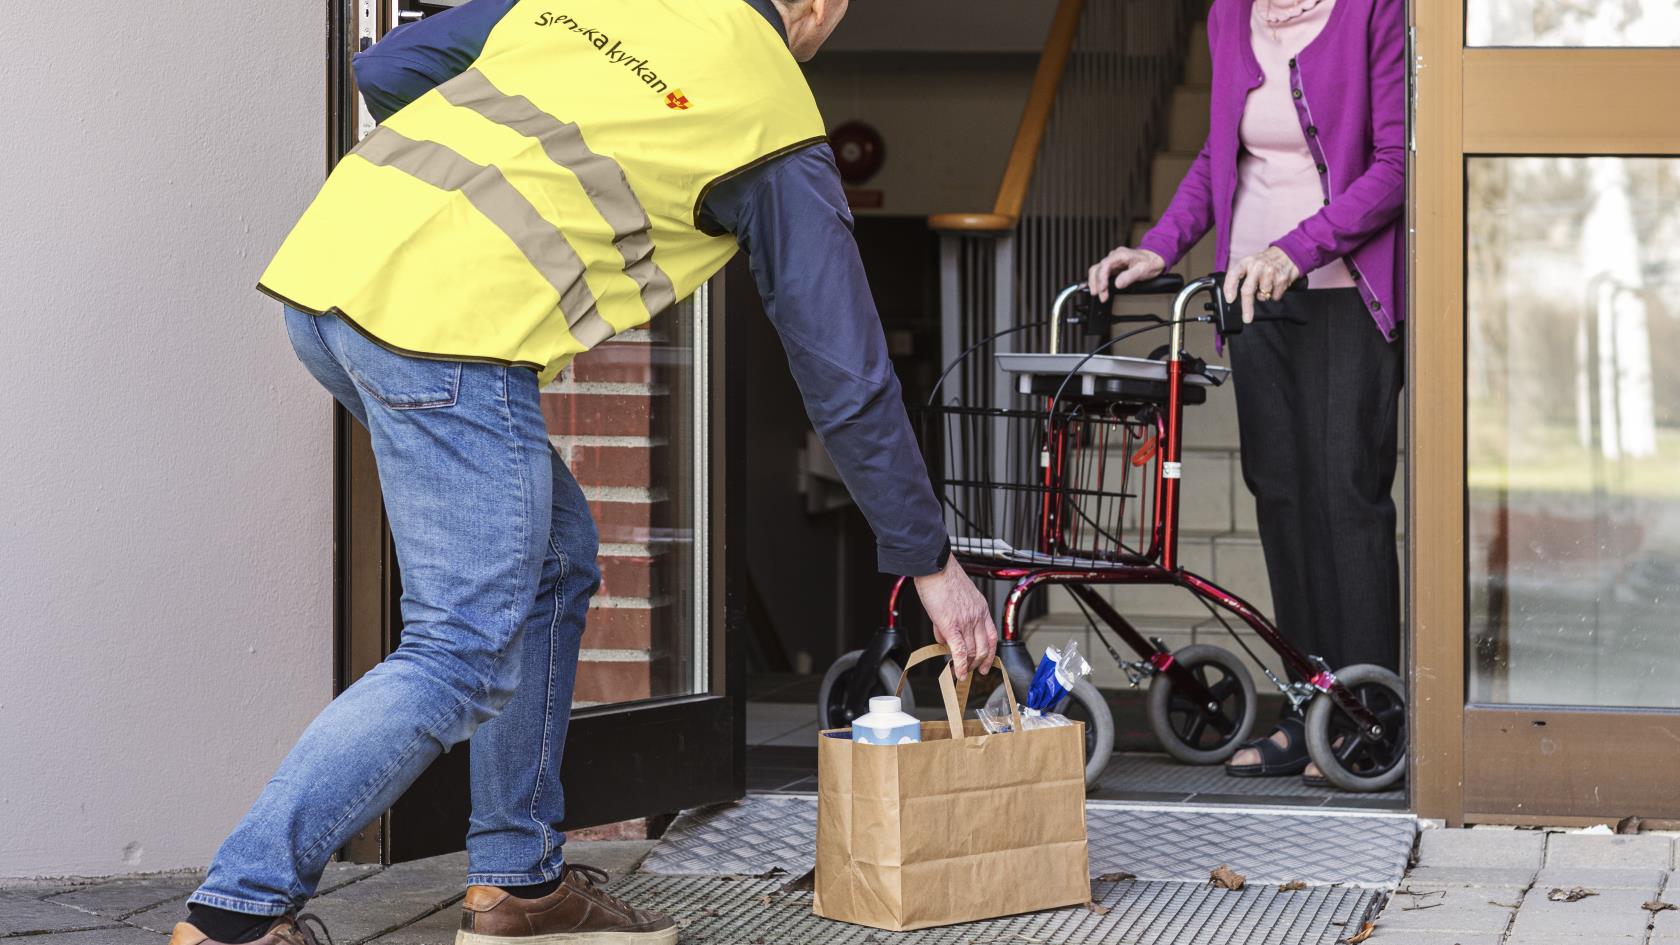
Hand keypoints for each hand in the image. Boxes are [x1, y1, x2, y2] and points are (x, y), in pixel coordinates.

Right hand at [913, 555, 996, 679]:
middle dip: (979, 664)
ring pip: (971, 652)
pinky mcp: (951, 625)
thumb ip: (955, 617)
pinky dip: (960, 665)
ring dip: (966, 666)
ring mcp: (966, 622)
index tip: (986, 663)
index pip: (992, 637)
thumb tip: (944, 637)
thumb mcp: (958, 597)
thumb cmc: (942, 577)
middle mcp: (977, 616)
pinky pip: (959, 651)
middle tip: (972, 672)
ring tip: (959, 672)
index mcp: (981, 608)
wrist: (935, 567)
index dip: (990, 654)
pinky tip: (958, 673)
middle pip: (983, 648)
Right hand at [1087, 246, 1165, 301]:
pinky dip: (1097, 282)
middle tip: (1101, 296)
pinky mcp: (1112, 267)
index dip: (1101, 278)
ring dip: (1095, 283)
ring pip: (1096, 271)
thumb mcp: (1142, 270)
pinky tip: (1098, 289)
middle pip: (1097, 268)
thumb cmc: (1149, 262)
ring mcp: (1112, 262)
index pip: (1105, 265)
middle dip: (1097, 283)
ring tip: (1099, 295)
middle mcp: (1114, 257)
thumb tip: (1117, 284)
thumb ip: (1129, 276)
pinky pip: (1100, 273)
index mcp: (1120, 255)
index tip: (1103, 289)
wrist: (1154, 259)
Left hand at [1223, 246, 1301, 324]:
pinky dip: (1274, 294)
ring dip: (1263, 296)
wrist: (1287, 253)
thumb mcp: (1250, 263)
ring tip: (1266, 285)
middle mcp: (1257, 266)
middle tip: (1247, 318)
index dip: (1229, 288)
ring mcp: (1270, 273)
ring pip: (1263, 295)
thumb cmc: (1265, 261)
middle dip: (1247, 307)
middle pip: (1248, 290)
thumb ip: (1241, 276)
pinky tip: (1275, 284)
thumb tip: (1232, 296)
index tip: (1229, 299)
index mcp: (1246, 262)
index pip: (1233, 275)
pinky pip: (1275, 296)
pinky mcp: (1281, 279)